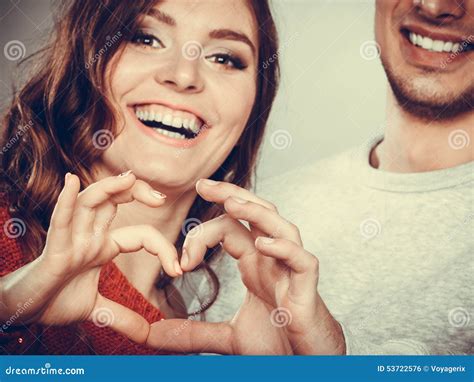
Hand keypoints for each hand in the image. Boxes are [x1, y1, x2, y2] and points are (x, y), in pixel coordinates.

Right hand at [0, 171, 180, 344]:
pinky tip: (72, 183)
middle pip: (114, 203)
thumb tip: (147, 333)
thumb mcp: (97, 311)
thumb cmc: (55, 300)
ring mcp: (71, 240)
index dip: (162, 247)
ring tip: (128, 178)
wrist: (23, 311)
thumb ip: (122, 317)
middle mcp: (89, 237)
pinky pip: (59, 222)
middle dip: (137, 192)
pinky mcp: (53, 251)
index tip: (178, 270)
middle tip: (161, 198)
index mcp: (103, 247)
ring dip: (109, 189)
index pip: (140, 235)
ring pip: (89, 204)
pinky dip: (65, 202)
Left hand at [145, 180, 344, 353]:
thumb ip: (193, 333)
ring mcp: (291, 271)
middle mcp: (272, 259)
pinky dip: (283, 249)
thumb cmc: (278, 343)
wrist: (309, 363)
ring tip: (231, 203)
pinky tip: (263, 245)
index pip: (230, 229)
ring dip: (256, 212)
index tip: (182, 263)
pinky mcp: (307, 288)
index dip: (203, 236)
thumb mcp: (228, 338)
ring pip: (280, 227)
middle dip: (231, 195)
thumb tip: (154, 336)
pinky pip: (301, 260)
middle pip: (257, 213)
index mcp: (254, 264)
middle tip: (202, 183)